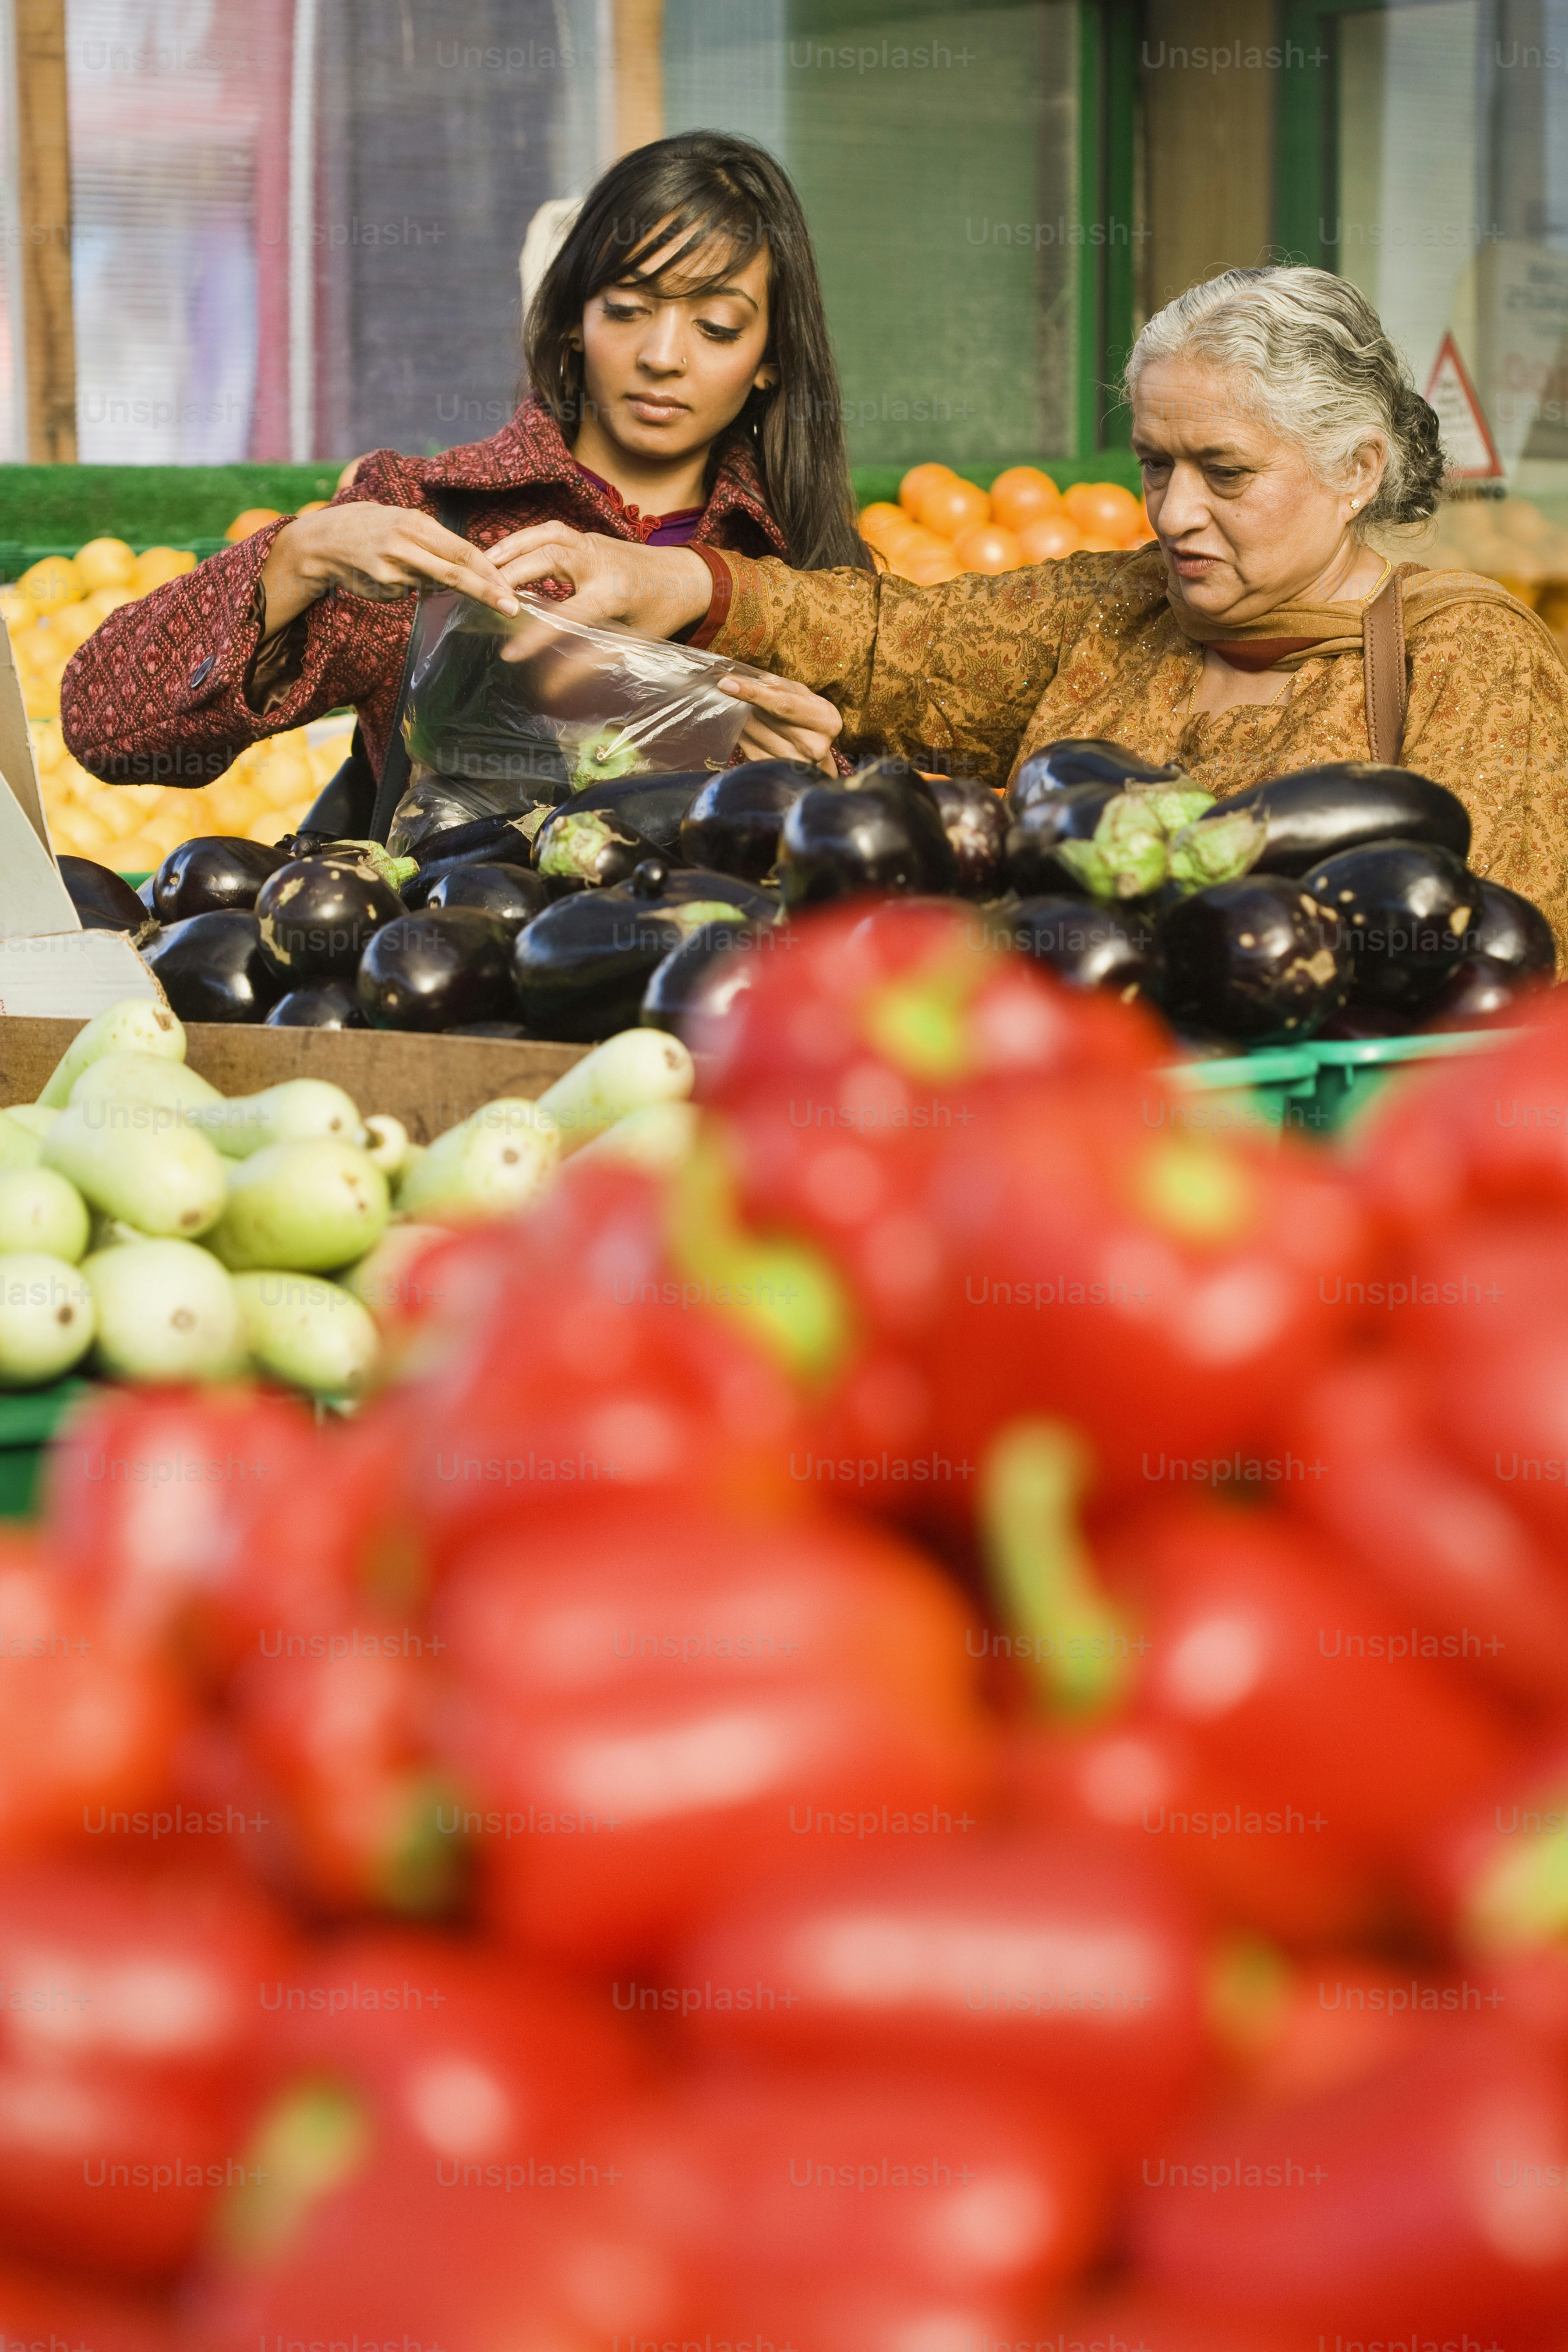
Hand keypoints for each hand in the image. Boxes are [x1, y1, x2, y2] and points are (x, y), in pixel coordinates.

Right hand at [260, 502, 522, 637]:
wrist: (317, 543)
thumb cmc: (363, 526)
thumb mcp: (397, 518)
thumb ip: (429, 537)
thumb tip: (463, 560)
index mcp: (414, 522)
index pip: (462, 549)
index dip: (489, 570)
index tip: (510, 587)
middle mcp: (405, 543)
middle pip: (456, 571)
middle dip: (487, 591)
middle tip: (512, 608)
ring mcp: (393, 569)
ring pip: (432, 585)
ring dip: (441, 587)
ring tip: (424, 575)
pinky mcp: (383, 588)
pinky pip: (409, 592)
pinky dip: (410, 588)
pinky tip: (386, 575)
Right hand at [484, 521, 713, 640]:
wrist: (687, 575)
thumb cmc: (661, 612)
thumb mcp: (634, 642)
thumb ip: (593, 660)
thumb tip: (555, 688)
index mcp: (613, 592)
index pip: (567, 615)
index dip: (537, 636)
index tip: (509, 654)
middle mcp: (600, 561)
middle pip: (547, 557)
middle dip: (512, 573)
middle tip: (481, 591)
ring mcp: (593, 543)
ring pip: (545, 535)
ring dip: (512, 547)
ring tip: (482, 565)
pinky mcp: (589, 536)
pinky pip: (550, 531)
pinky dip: (524, 538)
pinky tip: (503, 553)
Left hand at [718, 672, 841, 772]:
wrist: (815, 752)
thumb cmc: (807, 716)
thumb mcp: (802, 695)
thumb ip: (778, 686)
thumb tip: (742, 679)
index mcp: (825, 721)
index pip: (782, 705)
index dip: (752, 693)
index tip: (726, 684)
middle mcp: (812, 747)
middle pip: (762, 718)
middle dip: (749, 704)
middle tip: (751, 699)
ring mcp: (793, 764)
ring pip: (750, 733)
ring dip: (744, 719)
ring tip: (755, 716)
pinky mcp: (774, 772)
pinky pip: (746, 747)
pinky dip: (744, 734)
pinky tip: (753, 731)